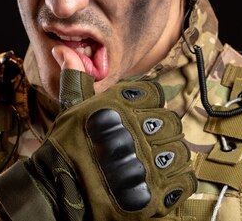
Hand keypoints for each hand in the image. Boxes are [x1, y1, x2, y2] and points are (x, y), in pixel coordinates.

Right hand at [0, 47, 195, 220]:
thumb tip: (64, 50)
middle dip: (160, 133)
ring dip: (169, 158)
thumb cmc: (66, 147)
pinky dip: (176, 182)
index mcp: (119, 106)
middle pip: (170, 123)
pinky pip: (183, 180)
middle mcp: (135, 131)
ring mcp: (146, 162)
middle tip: (144, 144)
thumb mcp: (70, 108)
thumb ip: (76, 78)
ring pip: (179, 151)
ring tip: (151, 165)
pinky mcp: (155, 191)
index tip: (140, 118)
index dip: (150, 106)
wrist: (58, 190)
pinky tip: (158, 182)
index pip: (156, 94)